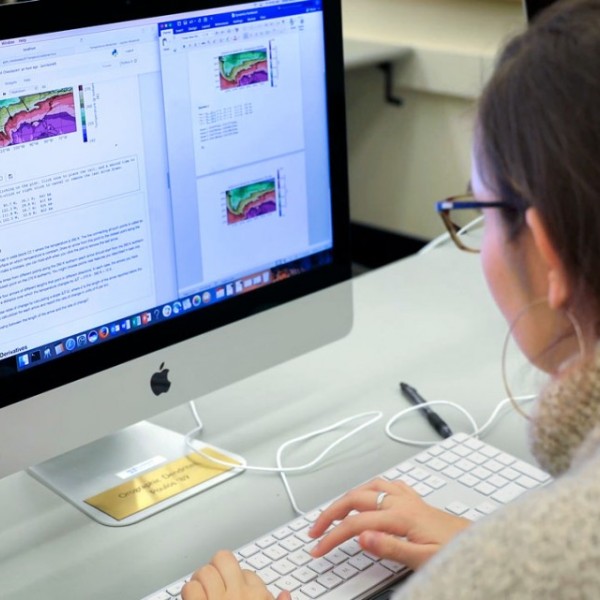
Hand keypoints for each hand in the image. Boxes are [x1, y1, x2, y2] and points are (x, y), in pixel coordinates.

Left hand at [182, 550, 290, 599]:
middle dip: (215, 571)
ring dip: (199, 583)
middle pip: (223, 558)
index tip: (233, 592)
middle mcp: (239, 594)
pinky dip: (188, 593)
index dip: (237, 581)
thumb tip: (286, 593)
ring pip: (205, 571)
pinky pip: (190, 588)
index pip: (248, 572)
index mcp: (259, 597)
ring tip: (200, 593)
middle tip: (213, 586)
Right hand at [308, 478, 469, 570]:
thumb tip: (360, 537)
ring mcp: (407, 498)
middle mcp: (400, 502)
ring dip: (346, 498)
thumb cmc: (455, 552)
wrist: (479, 544)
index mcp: (399, 516)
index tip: (318, 548)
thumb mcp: (422, 558)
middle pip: (354, 499)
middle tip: (315, 530)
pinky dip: (370, 488)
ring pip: (367, 487)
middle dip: (330, 513)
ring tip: (334, 512)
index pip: (355, 524)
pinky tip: (369, 495)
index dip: (332, 536)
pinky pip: (387, 484)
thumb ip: (390, 546)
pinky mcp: (414, 499)